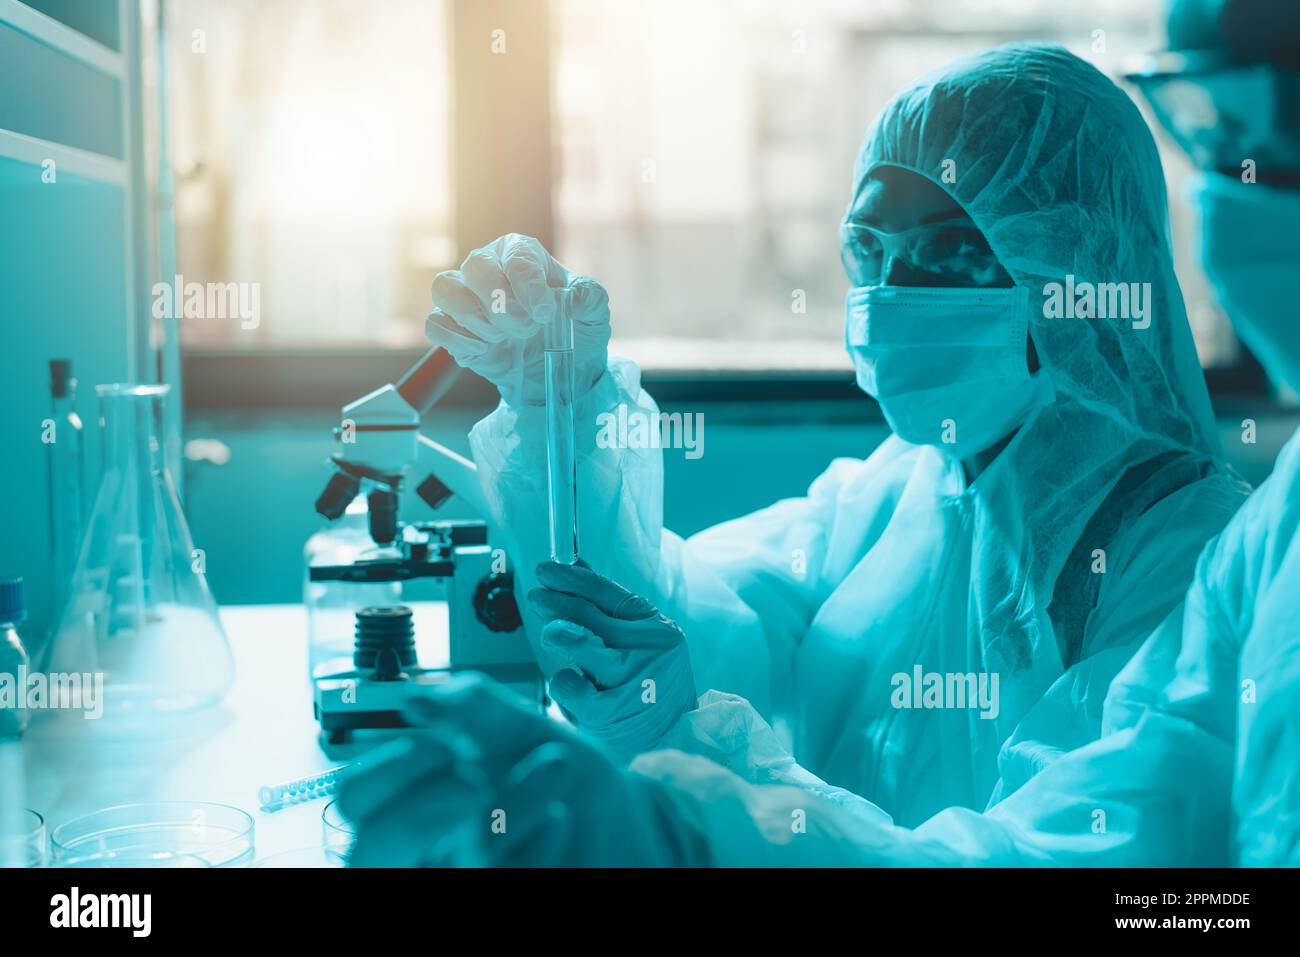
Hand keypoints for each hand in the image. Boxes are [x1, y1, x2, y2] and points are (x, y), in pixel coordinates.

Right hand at [337, 673, 695, 866]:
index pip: (357, 795)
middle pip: (375, 846)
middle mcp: (429, 844)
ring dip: (505, 812)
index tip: (438, 737)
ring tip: (554, 774)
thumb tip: (414, 694)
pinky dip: (535, 846)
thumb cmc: (564, 774)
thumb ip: (473, 708)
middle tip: (480, 779)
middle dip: (429, 806)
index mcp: (418, 793)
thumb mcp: (525, 729)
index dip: (389, 766)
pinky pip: (502, 879)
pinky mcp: (504, 890)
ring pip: (451, 861)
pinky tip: (561, 821)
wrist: (629, 821)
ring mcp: (461, 871)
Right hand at [426, 233, 610, 407]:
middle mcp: (488, 265)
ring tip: (502, 338)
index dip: (530, 288)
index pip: (517, 258)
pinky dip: (457, 339)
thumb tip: (575, 298)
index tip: (546, 315)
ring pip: (446, 289)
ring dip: (476, 319)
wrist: (556, 367)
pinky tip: (483, 350)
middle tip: (526, 329)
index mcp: (521, 252)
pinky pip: (435, 323)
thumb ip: (590, 299)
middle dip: (503, 305)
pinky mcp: (451, 325)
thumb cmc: (573, 329)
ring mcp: (465, 295)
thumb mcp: (593, 314)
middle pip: (476, 266)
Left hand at [528, 562, 695, 760]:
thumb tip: (574, 567)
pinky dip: (564, 683)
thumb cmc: (652, 687)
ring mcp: (631, 682)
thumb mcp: (644, 643)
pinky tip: (571, 683)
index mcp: (657, 629)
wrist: (672, 741)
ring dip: (559, 636)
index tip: (548, 571)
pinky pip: (571, 687)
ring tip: (553, 635)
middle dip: (556, 603)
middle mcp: (648, 652)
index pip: (609, 593)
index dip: (573, 578)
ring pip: (581, 647)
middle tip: (538, 598)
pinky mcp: (610, 712)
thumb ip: (610, 609)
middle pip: (591, 616)